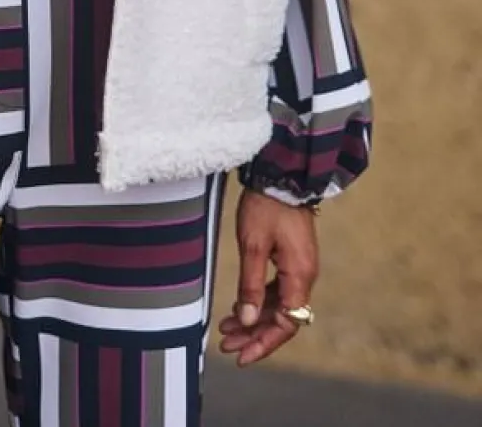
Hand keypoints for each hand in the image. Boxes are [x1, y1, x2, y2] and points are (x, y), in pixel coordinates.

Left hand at [217, 189, 318, 365]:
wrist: (282, 174)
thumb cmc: (266, 207)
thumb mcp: (253, 245)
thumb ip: (251, 285)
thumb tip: (246, 319)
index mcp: (300, 276)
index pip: (286, 324)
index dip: (263, 343)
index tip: (241, 355)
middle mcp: (304, 276)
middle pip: (282, 318)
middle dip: (253, 334)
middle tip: (226, 345)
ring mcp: (299, 267)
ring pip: (278, 304)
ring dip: (253, 318)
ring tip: (225, 328)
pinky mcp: (292, 258)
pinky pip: (277, 289)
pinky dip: (258, 300)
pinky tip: (239, 306)